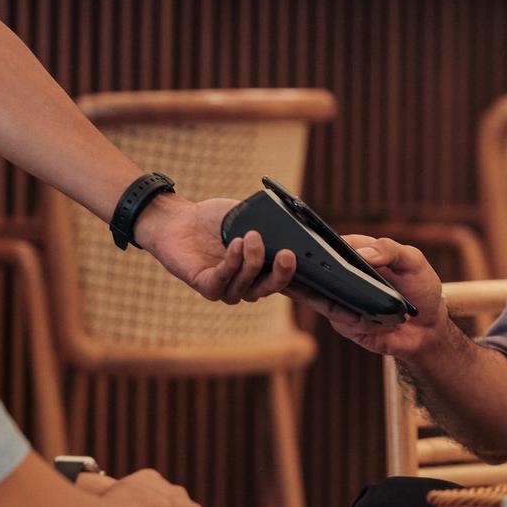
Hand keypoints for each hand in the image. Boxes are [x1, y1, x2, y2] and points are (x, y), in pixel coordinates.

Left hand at [133, 193, 297, 303]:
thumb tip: (296, 229)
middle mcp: (247, 282)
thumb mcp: (251, 218)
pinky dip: (232, 263)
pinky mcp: (205, 286)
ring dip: (253, 261)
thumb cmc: (216, 218)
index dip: (308, 284)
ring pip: (248, 286)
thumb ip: (271, 226)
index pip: (289, 281)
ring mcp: (226, 287)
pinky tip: (235, 243)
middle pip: (271, 289)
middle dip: (283, 275)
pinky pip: (223, 283)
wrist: (178, 219)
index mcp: (263, 269)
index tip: (327, 283)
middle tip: (288, 255)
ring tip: (251, 236)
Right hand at [313, 236, 445, 359]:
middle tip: (350, 288)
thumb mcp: (413, 261)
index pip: (330, 244)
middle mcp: (345, 275)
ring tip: (376, 311)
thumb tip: (363, 253)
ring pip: (328, 302)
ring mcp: (342, 300)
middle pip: (318, 275)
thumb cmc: (420, 287)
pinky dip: (363, 324)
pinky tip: (380, 324)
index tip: (329, 256)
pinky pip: (342, 323)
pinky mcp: (344, 323)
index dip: (322, 249)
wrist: (427, 327)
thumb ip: (390, 250)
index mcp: (359, 252)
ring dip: (353, 308)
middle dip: (325, 282)